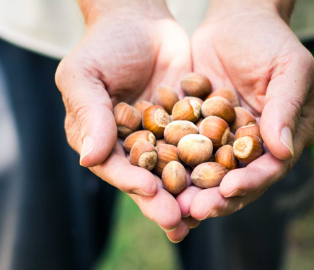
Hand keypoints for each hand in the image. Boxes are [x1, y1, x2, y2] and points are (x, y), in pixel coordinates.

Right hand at [55, 0, 192, 240]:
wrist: (140, 20)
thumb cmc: (104, 45)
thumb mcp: (85, 75)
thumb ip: (89, 114)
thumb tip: (89, 159)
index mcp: (101, 140)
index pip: (114, 167)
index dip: (130, 181)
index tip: (150, 192)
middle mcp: (132, 146)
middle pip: (147, 178)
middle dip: (163, 200)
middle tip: (180, 222)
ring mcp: (162, 137)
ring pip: (177, 170)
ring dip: (190, 191)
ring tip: (207, 210)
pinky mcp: (188, 125)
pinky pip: (201, 145)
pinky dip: (213, 161)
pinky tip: (229, 176)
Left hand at [184, 0, 313, 219]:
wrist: (236, 20)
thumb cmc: (270, 40)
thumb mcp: (290, 68)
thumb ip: (287, 107)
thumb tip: (283, 151)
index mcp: (283, 136)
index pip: (269, 168)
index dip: (251, 181)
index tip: (230, 189)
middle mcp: (254, 145)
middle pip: (237, 179)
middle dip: (217, 197)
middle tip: (194, 211)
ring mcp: (225, 140)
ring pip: (209, 173)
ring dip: (192, 191)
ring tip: (173, 206)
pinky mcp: (199, 130)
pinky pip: (186, 152)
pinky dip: (173, 167)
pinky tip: (155, 178)